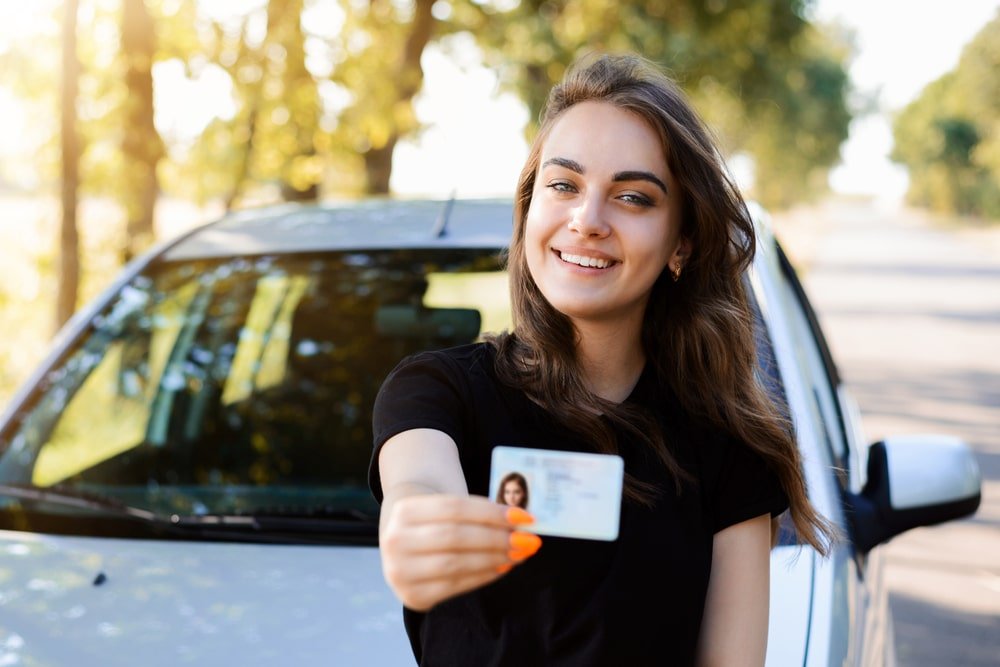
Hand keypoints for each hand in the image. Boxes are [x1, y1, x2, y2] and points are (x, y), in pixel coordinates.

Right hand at [379, 494, 540, 610]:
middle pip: (455, 536)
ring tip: (519, 554)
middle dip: (496, 538)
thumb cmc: (434, 520)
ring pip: (456, 563)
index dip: (491, 513)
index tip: (524, 517)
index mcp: (404, 510)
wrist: (403, 541)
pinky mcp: (412, 596)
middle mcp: (396, 541)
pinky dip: (484, 576)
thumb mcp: (445, 506)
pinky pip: (456, 585)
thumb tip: (522, 523)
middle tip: (527, 539)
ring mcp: (400, 572)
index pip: (455, 508)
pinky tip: (501, 567)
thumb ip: (478, 513)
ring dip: (494, 558)